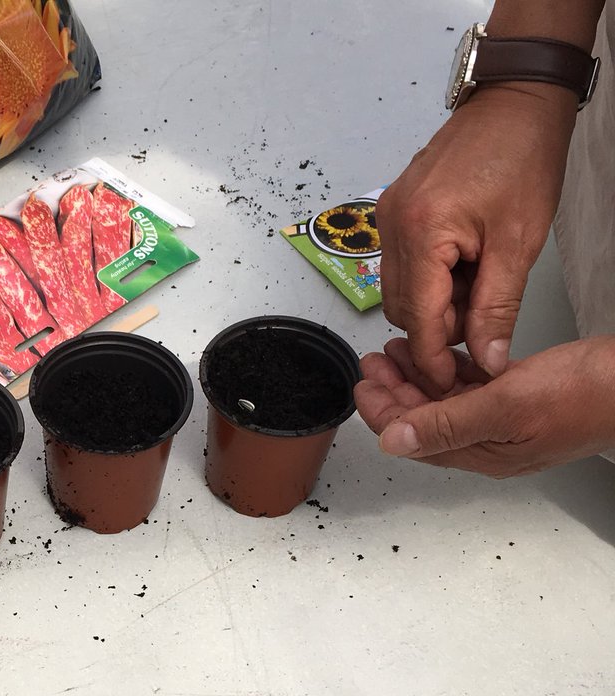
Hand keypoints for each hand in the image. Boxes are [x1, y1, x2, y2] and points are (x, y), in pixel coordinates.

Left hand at [354, 336, 614, 476]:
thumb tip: (392, 442)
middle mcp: (489, 443)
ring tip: (395, 352)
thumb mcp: (506, 405)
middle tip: (372, 363)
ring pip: (446, 403)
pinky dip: (453, 372)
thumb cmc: (587, 394)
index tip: (362, 385)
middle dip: (394, 392)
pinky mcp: (524, 400)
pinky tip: (441, 353)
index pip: (414, 438)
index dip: (383, 413)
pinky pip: (475, 390)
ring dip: (418, 378)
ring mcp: (507, 423)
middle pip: (425, 421)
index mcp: (481, 452)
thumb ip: (446, 424)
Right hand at [377, 84, 576, 391]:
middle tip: (480, 320)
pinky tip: (460, 263)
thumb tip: (488, 359)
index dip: (434, 358)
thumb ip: (497, 308)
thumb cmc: (523, 155)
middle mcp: (392, 224)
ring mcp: (387, 216)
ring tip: (475, 282)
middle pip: (401, 309)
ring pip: (398, 290)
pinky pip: (400, 264)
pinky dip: (428, 278)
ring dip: (433, 303)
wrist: (516, 100)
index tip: (450, 381)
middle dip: (437, 327)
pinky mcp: (392, 210)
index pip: (418, 318)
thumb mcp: (519, 243)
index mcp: (423, 231)